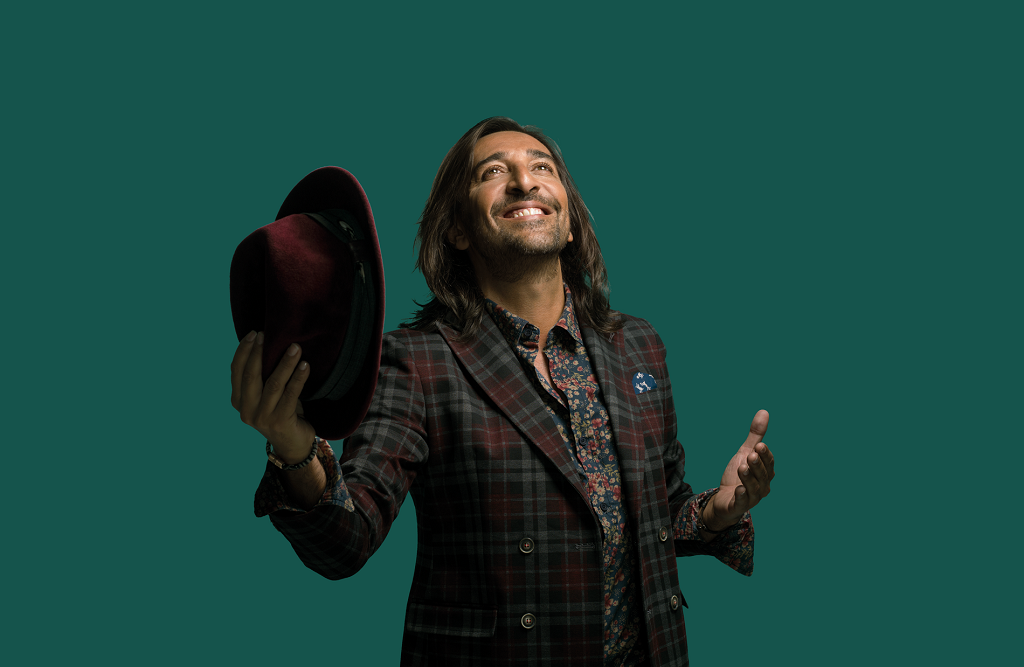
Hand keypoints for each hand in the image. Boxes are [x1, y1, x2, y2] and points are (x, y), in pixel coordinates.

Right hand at [230, 330, 314, 462]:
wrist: (293, 444)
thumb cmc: (281, 412)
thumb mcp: (265, 396)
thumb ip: (261, 378)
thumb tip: (266, 344)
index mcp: (238, 401)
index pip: (237, 371)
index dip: (244, 351)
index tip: (255, 333)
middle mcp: (246, 410)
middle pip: (251, 375)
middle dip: (259, 352)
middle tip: (269, 334)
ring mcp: (262, 417)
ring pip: (273, 384)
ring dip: (285, 363)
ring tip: (295, 347)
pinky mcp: (280, 422)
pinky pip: (290, 395)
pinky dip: (298, 378)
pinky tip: (305, 365)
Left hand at [705, 409, 774, 529]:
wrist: (724, 498)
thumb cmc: (738, 474)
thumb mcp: (745, 452)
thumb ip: (755, 436)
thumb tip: (764, 411)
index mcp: (765, 473)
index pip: (768, 463)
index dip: (765, 455)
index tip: (759, 445)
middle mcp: (762, 486)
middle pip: (762, 475)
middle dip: (757, 465)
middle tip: (751, 454)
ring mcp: (752, 498)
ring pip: (753, 488)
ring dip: (749, 478)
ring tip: (742, 467)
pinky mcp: (739, 506)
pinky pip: (743, 502)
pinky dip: (742, 496)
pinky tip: (739, 489)